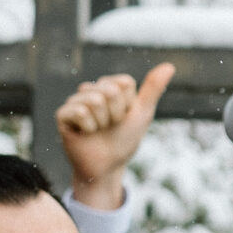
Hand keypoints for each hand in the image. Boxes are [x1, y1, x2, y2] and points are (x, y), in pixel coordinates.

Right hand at [57, 64, 174, 210]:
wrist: (107, 166)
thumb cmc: (124, 140)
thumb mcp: (142, 113)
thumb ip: (153, 89)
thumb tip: (169, 66)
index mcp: (110, 86)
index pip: (124, 83)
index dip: (128, 104)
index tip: (124, 117)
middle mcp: (91, 90)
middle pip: (110, 91)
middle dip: (116, 114)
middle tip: (110, 126)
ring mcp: (76, 101)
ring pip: (95, 100)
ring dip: (102, 122)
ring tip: (98, 130)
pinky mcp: (63, 114)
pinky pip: (80, 112)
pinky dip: (89, 128)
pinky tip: (86, 133)